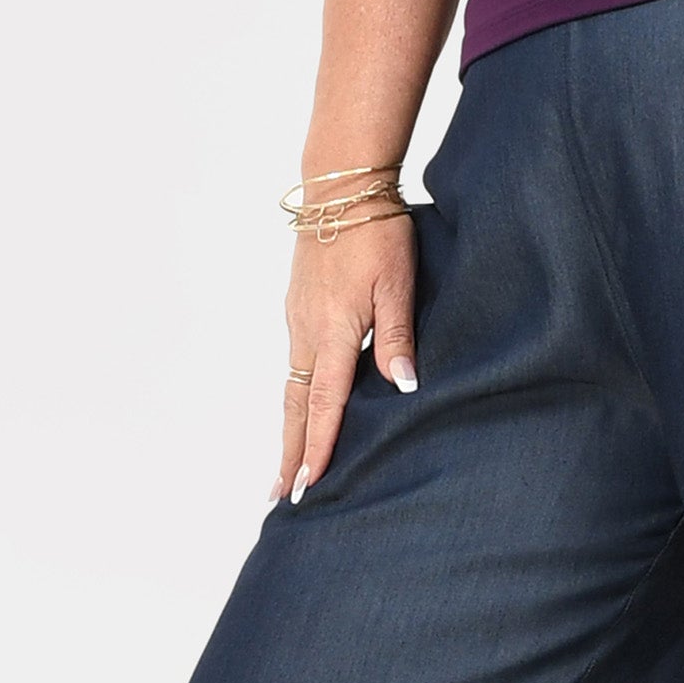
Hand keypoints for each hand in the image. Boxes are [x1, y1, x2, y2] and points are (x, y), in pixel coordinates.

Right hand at [270, 211, 418, 505]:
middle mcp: (308, 330)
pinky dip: (295, 393)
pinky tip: (302, 402)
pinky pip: (295, 360)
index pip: (325, 403)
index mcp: (334, 330)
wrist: (341, 187)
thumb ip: (397, 334)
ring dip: (290, 425)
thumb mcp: (398, 281)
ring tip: (286, 462)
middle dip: (290, 451)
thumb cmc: (377, 230)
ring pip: (292, 384)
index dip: (319, 448)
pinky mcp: (300, 302)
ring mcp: (299, 316)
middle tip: (281, 495)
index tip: (308, 487)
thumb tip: (402, 385)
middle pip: (296, 404)